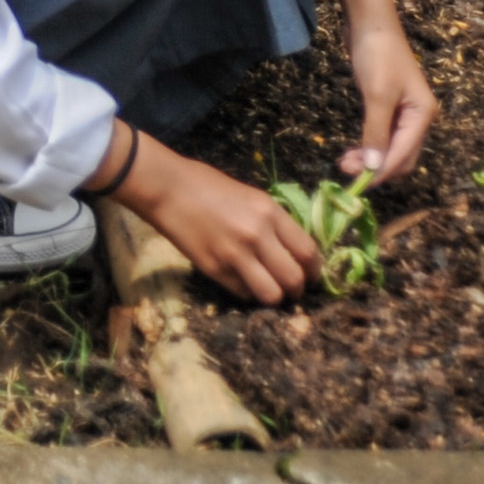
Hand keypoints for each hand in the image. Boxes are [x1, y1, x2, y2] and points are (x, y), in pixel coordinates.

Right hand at [100, 135, 318, 304]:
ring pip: (271, 295)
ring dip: (274, 296)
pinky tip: (243, 281)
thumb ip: (274, 222)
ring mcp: (235, 255)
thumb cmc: (209, 186)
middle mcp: (257, 235)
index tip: (312, 274)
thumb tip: (294, 250)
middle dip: (298, 289)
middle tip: (292, 288)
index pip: (308, 252)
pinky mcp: (215, 270)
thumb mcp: (251, 197)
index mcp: (269, 212)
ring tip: (269, 290)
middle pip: (294, 279)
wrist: (168, 189)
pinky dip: (249, 293)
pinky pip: (244, 294)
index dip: (315, 270)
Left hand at [343, 16, 438, 182]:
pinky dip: (369, 145)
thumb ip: (376, 132)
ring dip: (370, 158)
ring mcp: (403, 112)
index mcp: (422, 115)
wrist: (370, 22)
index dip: (382, 171)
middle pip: (400, 156)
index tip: (358, 185)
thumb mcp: (377, 96)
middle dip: (376, 168)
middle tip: (346, 172)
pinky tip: (353, 151)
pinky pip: (382, 135)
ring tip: (344, 163)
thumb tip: (374, 168)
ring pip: (390, 147)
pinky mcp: (387, 106)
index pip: (404, 155)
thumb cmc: (377, 56)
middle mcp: (417, 117)